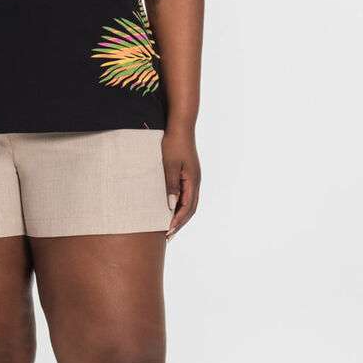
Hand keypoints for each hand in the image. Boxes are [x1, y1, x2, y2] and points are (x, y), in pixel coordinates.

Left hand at [162, 125, 200, 240]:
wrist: (180, 126)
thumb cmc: (172, 143)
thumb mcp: (169, 164)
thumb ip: (170, 184)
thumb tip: (170, 205)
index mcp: (193, 181)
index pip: (187, 207)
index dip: (177, 221)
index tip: (167, 231)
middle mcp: (195, 181)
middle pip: (190, 209)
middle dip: (179, 223)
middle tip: (167, 236)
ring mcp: (192, 178)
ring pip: (189, 203)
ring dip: (179, 216)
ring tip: (168, 228)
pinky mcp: (188, 175)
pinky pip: (185, 195)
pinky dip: (178, 206)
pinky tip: (169, 209)